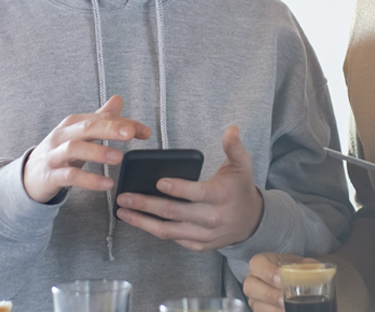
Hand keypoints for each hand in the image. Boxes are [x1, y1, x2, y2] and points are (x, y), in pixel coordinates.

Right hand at [23, 95, 151, 202]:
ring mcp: (54, 156)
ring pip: (75, 149)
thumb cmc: (59, 153)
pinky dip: (89, 180)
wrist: (28, 177)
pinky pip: (70, 177)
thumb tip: (118, 99)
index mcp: (72, 124)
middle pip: (86, 128)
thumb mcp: (79, 134)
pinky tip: (106, 183)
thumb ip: (100, 119)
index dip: (124, 123)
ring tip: (119, 158)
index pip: (101, 119)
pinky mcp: (51, 176)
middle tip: (130, 133)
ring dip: (97, 152)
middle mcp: (62, 136)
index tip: (145, 132)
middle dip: (109, 128)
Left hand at [116, 126, 263, 250]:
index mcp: (220, 196)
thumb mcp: (242, 165)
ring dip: (142, 221)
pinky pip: (172, 238)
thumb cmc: (240, 189)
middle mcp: (211, 218)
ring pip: (168, 230)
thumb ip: (234, 147)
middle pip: (173, 212)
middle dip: (145, 204)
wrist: (252, 221)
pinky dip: (153, 230)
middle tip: (124, 197)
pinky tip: (138, 220)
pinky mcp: (198, 245)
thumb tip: (231, 130)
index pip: (196, 193)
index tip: (158, 182)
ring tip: (122, 211)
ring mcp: (204, 235)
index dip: (177, 189)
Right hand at [243, 253, 314, 311]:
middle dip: (268, 294)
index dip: (266, 271)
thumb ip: (310, 267)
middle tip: (283, 299)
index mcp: (264, 263)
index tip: (280, 279)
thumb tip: (318, 272)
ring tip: (287, 309)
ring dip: (272, 309)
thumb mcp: (305, 265)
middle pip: (250, 287)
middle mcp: (255, 280)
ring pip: (256, 304)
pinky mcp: (260, 309)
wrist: (298, 283)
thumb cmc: (297, 271)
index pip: (257, 263)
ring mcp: (256, 298)